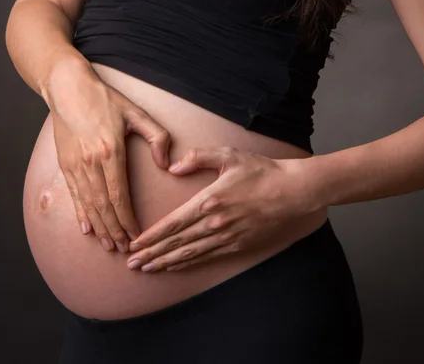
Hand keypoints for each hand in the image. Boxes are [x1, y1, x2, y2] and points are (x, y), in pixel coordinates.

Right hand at [46, 62, 171, 252]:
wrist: (67, 89)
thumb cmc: (104, 99)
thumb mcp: (136, 112)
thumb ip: (157, 136)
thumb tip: (165, 164)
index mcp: (110, 151)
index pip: (119, 195)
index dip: (128, 218)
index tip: (137, 234)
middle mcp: (90, 162)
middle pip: (103, 206)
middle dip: (116, 230)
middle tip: (126, 249)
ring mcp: (75, 165)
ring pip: (88, 204)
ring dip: (100, 227)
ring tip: (110, 244)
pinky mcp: (66, 164)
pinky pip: (74, 195)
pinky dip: (80, 214)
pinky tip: (86, 229)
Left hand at [126, 146, 311, 271]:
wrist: (292, 192)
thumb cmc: (261, 171)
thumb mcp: (229, 155)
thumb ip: (198, 158)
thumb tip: (172, 168)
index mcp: (209, 200)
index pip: (173, 222)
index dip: (152, 235)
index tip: (134, 244)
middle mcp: (214, 222)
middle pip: (176, 242)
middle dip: (152, 254)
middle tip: (131, 264)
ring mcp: (227, 237)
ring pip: (190, 253)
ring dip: (166, 262)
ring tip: (147, 269)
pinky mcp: (238, 245)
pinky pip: (207, 257)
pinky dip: (188, 263)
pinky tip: (176, 266)